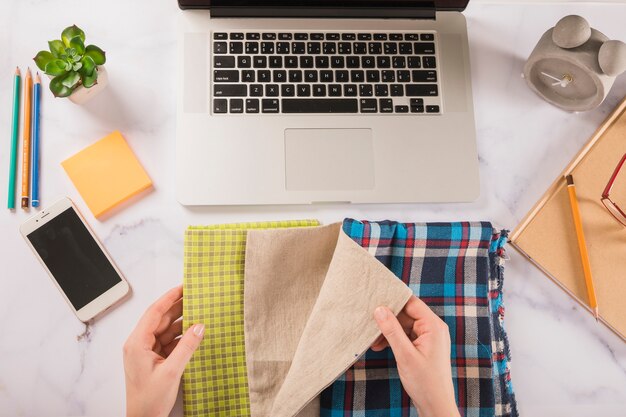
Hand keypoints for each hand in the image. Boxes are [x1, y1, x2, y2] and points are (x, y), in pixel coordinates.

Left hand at [123, 285, 204, 416]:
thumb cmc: (148, 400)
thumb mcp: (171, 371)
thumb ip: (186, 346)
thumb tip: (199, 327)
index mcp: (137, 343)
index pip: (154, 313)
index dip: (169, 298)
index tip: (182, 287)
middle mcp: (139, 344)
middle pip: (160, 319)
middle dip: (177, 307)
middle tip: (195, 296)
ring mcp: (146, 352)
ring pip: (165, 330)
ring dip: (181, 323)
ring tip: (198, 312)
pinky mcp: (154, 359)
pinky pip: (168, 341)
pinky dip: (181, 336)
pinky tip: (193, 333)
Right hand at [373, 296, 459, 416]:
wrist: (435, 405)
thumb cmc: (425, 382)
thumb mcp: (405, 354)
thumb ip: (392, 330)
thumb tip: (379, 309)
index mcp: (433, 326)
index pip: (411, 303)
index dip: (394, 300)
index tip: (376, 299)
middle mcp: (433, 328)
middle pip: (407, 314)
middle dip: (388, 320)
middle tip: (371, 325)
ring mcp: (429, 337)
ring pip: (404, 325)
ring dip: (389, 331)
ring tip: (374, 341)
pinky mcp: (424, 346)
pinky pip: (406, 335)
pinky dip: (394, 340)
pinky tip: (380, 346)